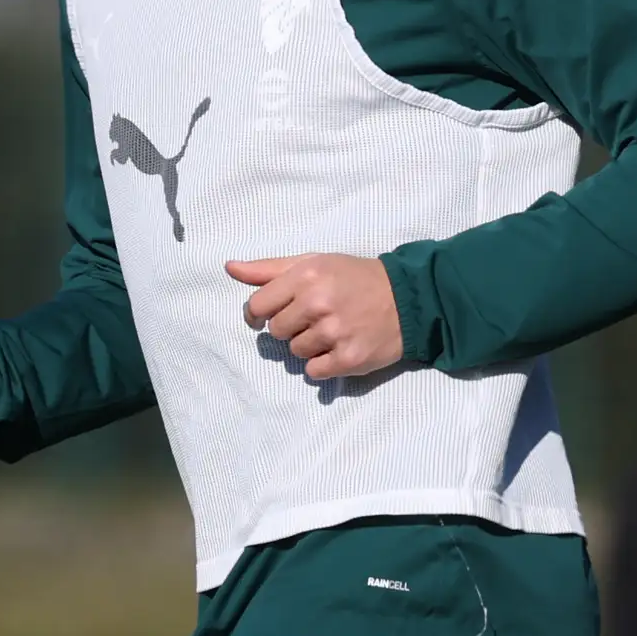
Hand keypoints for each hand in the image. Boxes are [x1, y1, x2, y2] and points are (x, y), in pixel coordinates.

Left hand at [226, 253, 403, 381]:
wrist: (407, 298)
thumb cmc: (354, 278)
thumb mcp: (313, 263)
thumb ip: (269, 269)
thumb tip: (229, 267)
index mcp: (306, 276)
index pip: (257, 307)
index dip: (258, 314)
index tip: (270, 315)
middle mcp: (318, 303)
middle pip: (276, 332)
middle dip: (290, 327)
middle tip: (315, 318)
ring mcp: (334, 333)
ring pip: (295, 353)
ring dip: (309, 346)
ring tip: (333, 330)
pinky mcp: (349, 359)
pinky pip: (314, 372)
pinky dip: (323, 364)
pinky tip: (340, 347)